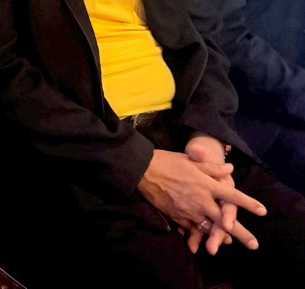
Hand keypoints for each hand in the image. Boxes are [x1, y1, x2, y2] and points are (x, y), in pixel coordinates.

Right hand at [137, 149, 262, 252]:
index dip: (249, 204)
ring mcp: (188, 210)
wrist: (142, 170)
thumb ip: (211, 166)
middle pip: (224, 220)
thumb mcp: (190, 159)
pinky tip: (202, 237)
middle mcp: (200, 200)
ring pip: (208, 228)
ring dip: (220, 236)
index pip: (233, 196)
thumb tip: (230, 169)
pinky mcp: (176, 216)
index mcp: (206, 185)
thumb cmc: (167, 161)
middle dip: (241, 233)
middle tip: (254, 244)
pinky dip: (198, 233)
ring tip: (230, 243)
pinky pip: (191, 228)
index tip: (262, 211)